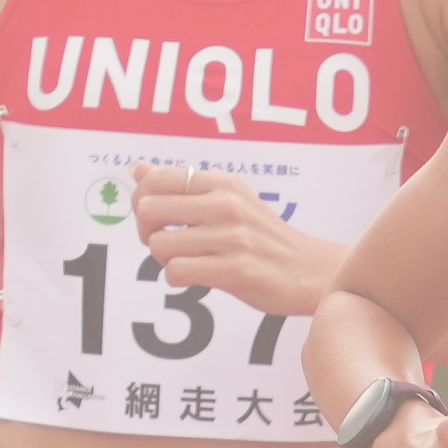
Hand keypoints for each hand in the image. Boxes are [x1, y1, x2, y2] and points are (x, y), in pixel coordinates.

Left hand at [129, 167, 340, 314]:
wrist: (310, 269)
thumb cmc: (263, 236)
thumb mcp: (229, 198)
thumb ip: (182, 184)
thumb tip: (137, 168)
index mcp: (222, 183)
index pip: (155, 180)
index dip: (140, 202)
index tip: (154, 220)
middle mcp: (225, 204)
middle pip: (149, 210)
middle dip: (146, 232)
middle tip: (165, 243)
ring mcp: (231, 237)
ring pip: (160, 246)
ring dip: (164, 260)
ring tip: (186, 261)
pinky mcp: (235, 270)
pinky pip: (178, 272)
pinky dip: (178, 279)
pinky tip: (195, 277)